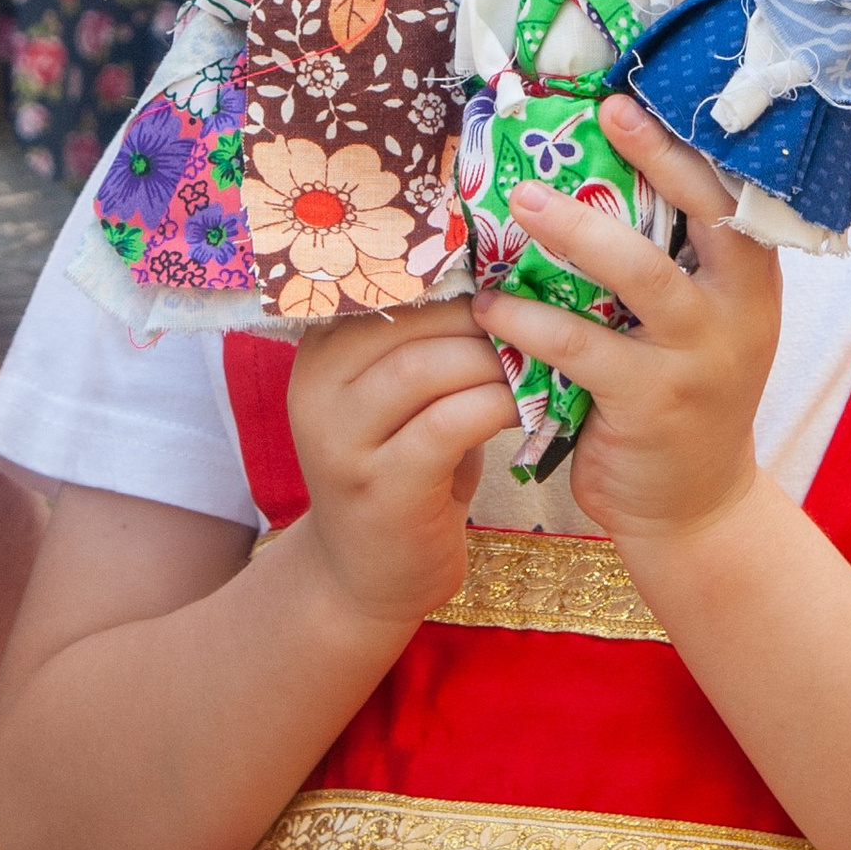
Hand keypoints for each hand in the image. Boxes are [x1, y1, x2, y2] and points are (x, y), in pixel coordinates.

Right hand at [285, 299, 518, 630]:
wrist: (363, 577)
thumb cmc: (400, 469)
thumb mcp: (398, 397)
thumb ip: (425, 341)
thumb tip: (501, 272)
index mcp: (319, 350)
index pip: (384, 284)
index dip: (452, 273)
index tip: (507, 274)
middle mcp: (316, 389)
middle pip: (407, 321)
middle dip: (482, 316)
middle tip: (534, 321)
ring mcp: (341, 442)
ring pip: (424, 367)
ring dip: (491, 361)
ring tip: (533, 365)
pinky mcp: (380, 489)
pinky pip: (446, 425)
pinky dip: (494, 407)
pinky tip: (522, 411)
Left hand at [474, 97, 778, 546]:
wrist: (696, 505)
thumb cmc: (679, 393)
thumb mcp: (695, 323)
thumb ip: (664, 261)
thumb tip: (580, 174)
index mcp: (751, 276)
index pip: (730, 190)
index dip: (682, 141)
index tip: (628, 97)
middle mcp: (740, 307)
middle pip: (707, 212)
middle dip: (653, 158)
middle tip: (595, 116)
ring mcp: (701, 355)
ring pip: (640, 273)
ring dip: (574, 231)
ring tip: (520, 202)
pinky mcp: (652, 401)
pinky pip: (581, 345)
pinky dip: (529, 320)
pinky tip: (490, 305)